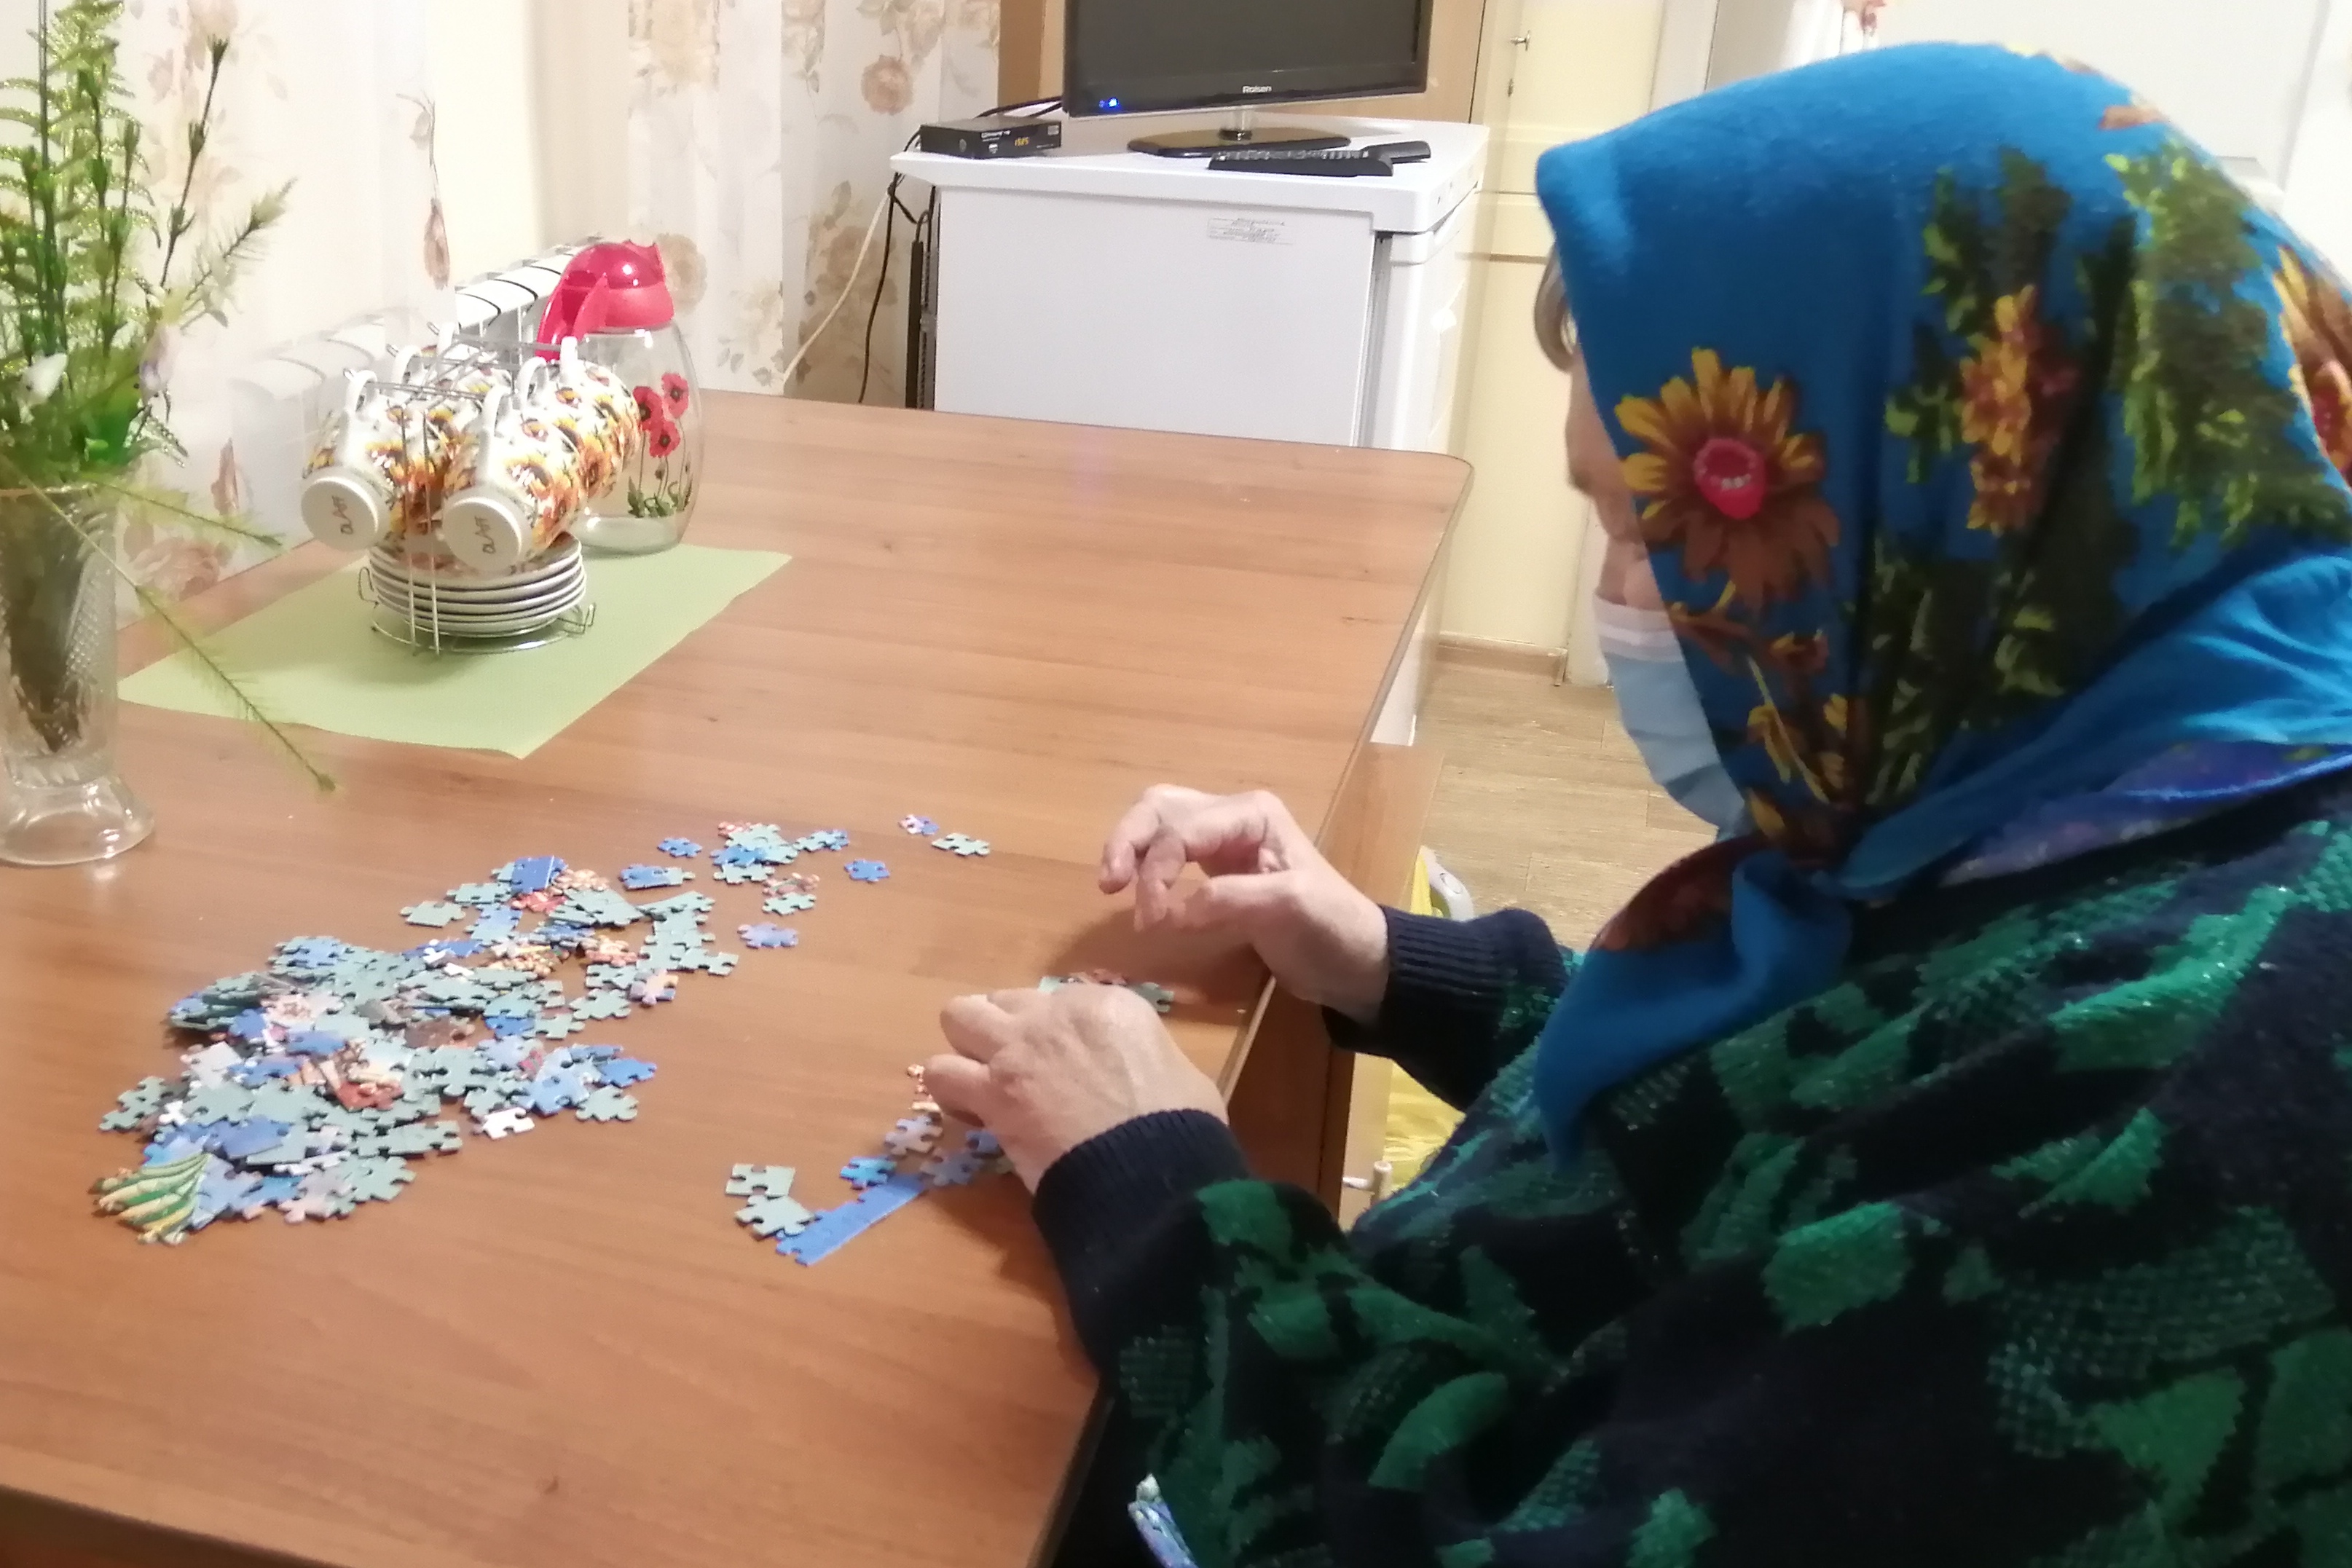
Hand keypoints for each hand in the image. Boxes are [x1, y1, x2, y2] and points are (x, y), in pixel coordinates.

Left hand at [926, 984, 1225, 1188]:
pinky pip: (940, 1074)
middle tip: (1014, 1067)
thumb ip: (1141, 1056)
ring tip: (979, 1084)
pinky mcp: (990, 1092)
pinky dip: (950, 1092)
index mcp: (1107, 1005)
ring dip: (966, 1051)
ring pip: (958, 1018)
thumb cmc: (1181, 1126)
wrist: (1150, 1170)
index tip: (1061, 1064)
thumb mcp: (1177, 1071)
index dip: (1051, 1033)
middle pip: (1001, 1000)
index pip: (1055, 1000)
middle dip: (1002, 1029)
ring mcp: (1016, 1049)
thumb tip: (1130, 1074)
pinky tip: (971, 1114)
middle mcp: (1054, 1015)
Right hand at [1099, 786, 1388, 1020]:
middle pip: (1160, 809)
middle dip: (1128, 841)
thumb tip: (1172, 911)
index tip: (1151, 921)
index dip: (1156, 871)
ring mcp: (1224, 842)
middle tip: (1108, 886)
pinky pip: (1168, 854)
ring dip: (1130, 849)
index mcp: (1252, 815)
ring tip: (1112, 887)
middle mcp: (1233, 817)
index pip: (1182, 830)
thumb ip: (1231, 899)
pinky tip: (1137, 895)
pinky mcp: (1218, 871)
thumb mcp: (1290, 908)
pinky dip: (1145, 867)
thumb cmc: (1332, 928)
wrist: (1358, 961)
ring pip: (1158, 824)